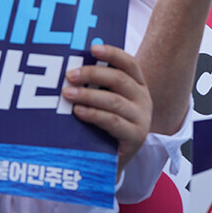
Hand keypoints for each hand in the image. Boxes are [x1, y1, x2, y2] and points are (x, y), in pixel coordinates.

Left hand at [62, 44, 151, 174]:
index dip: (113, 54)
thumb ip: (94, 87)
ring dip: (88, 95)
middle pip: (120, 80)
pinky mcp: (136, 137)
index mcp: (137, 87)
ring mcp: (142, 118)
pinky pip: (113, 121)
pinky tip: (79, 112)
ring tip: (67, 94)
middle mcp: (144, 100)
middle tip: (69, 75)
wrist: (109, 164)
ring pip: (115, 100)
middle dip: (92, 74)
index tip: (93, 48)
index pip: (129, 64)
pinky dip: (94, 114)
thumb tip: (68, 67)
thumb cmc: (101, 129)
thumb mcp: (102, 104)